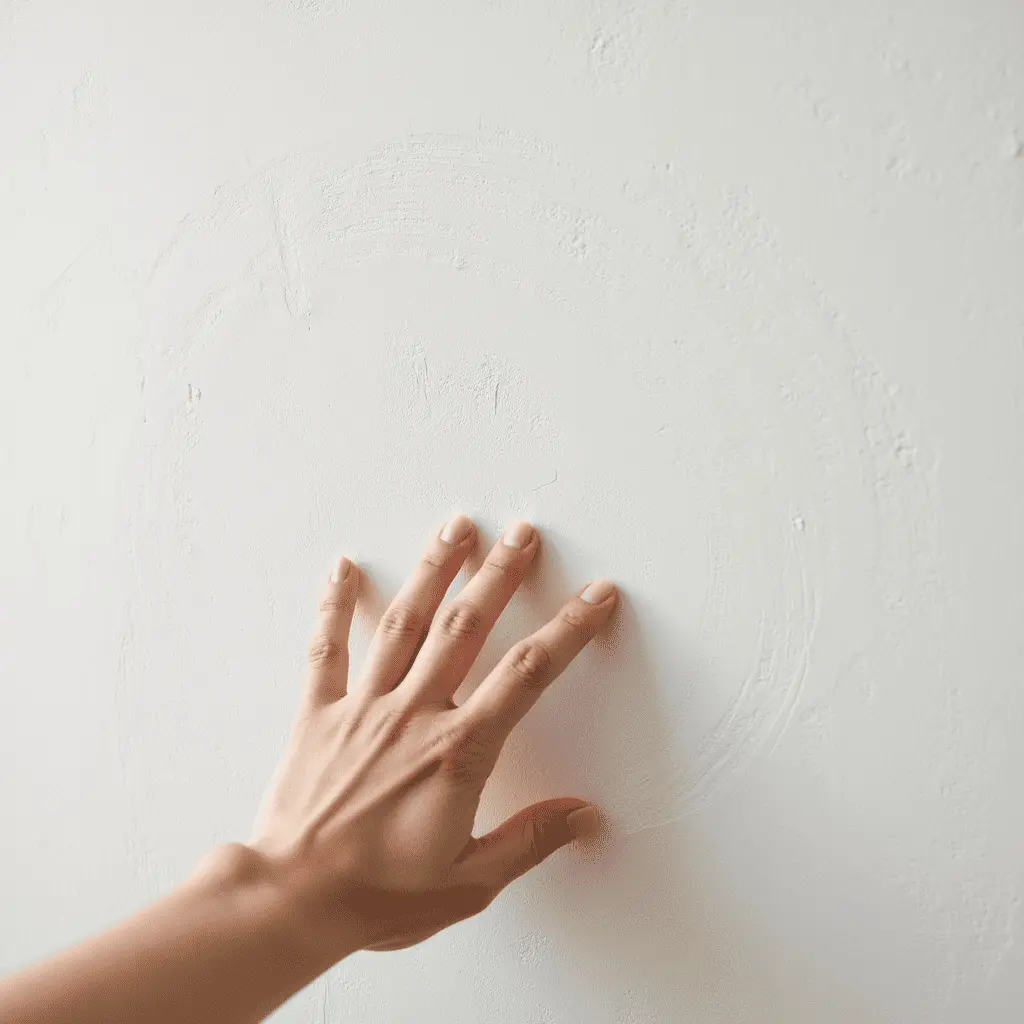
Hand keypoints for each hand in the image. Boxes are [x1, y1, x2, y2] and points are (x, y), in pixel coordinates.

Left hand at [247, 515, 616, 958]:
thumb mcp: (469, 883)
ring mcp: (364, 707)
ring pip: (406, 622)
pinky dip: (335, 606)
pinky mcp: (319, 713)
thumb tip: (584, 816)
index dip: (569, 630)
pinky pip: (327, 648)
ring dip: (435, 571)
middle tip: (523, 534)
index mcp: (458, 752)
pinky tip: (345, 568)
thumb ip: (528, 840)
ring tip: (456, 528)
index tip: (595, 597)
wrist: (291, 901)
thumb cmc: (379, 897)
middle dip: (499, 575)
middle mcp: (414, 715)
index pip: (528, 675)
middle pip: (466, 627)